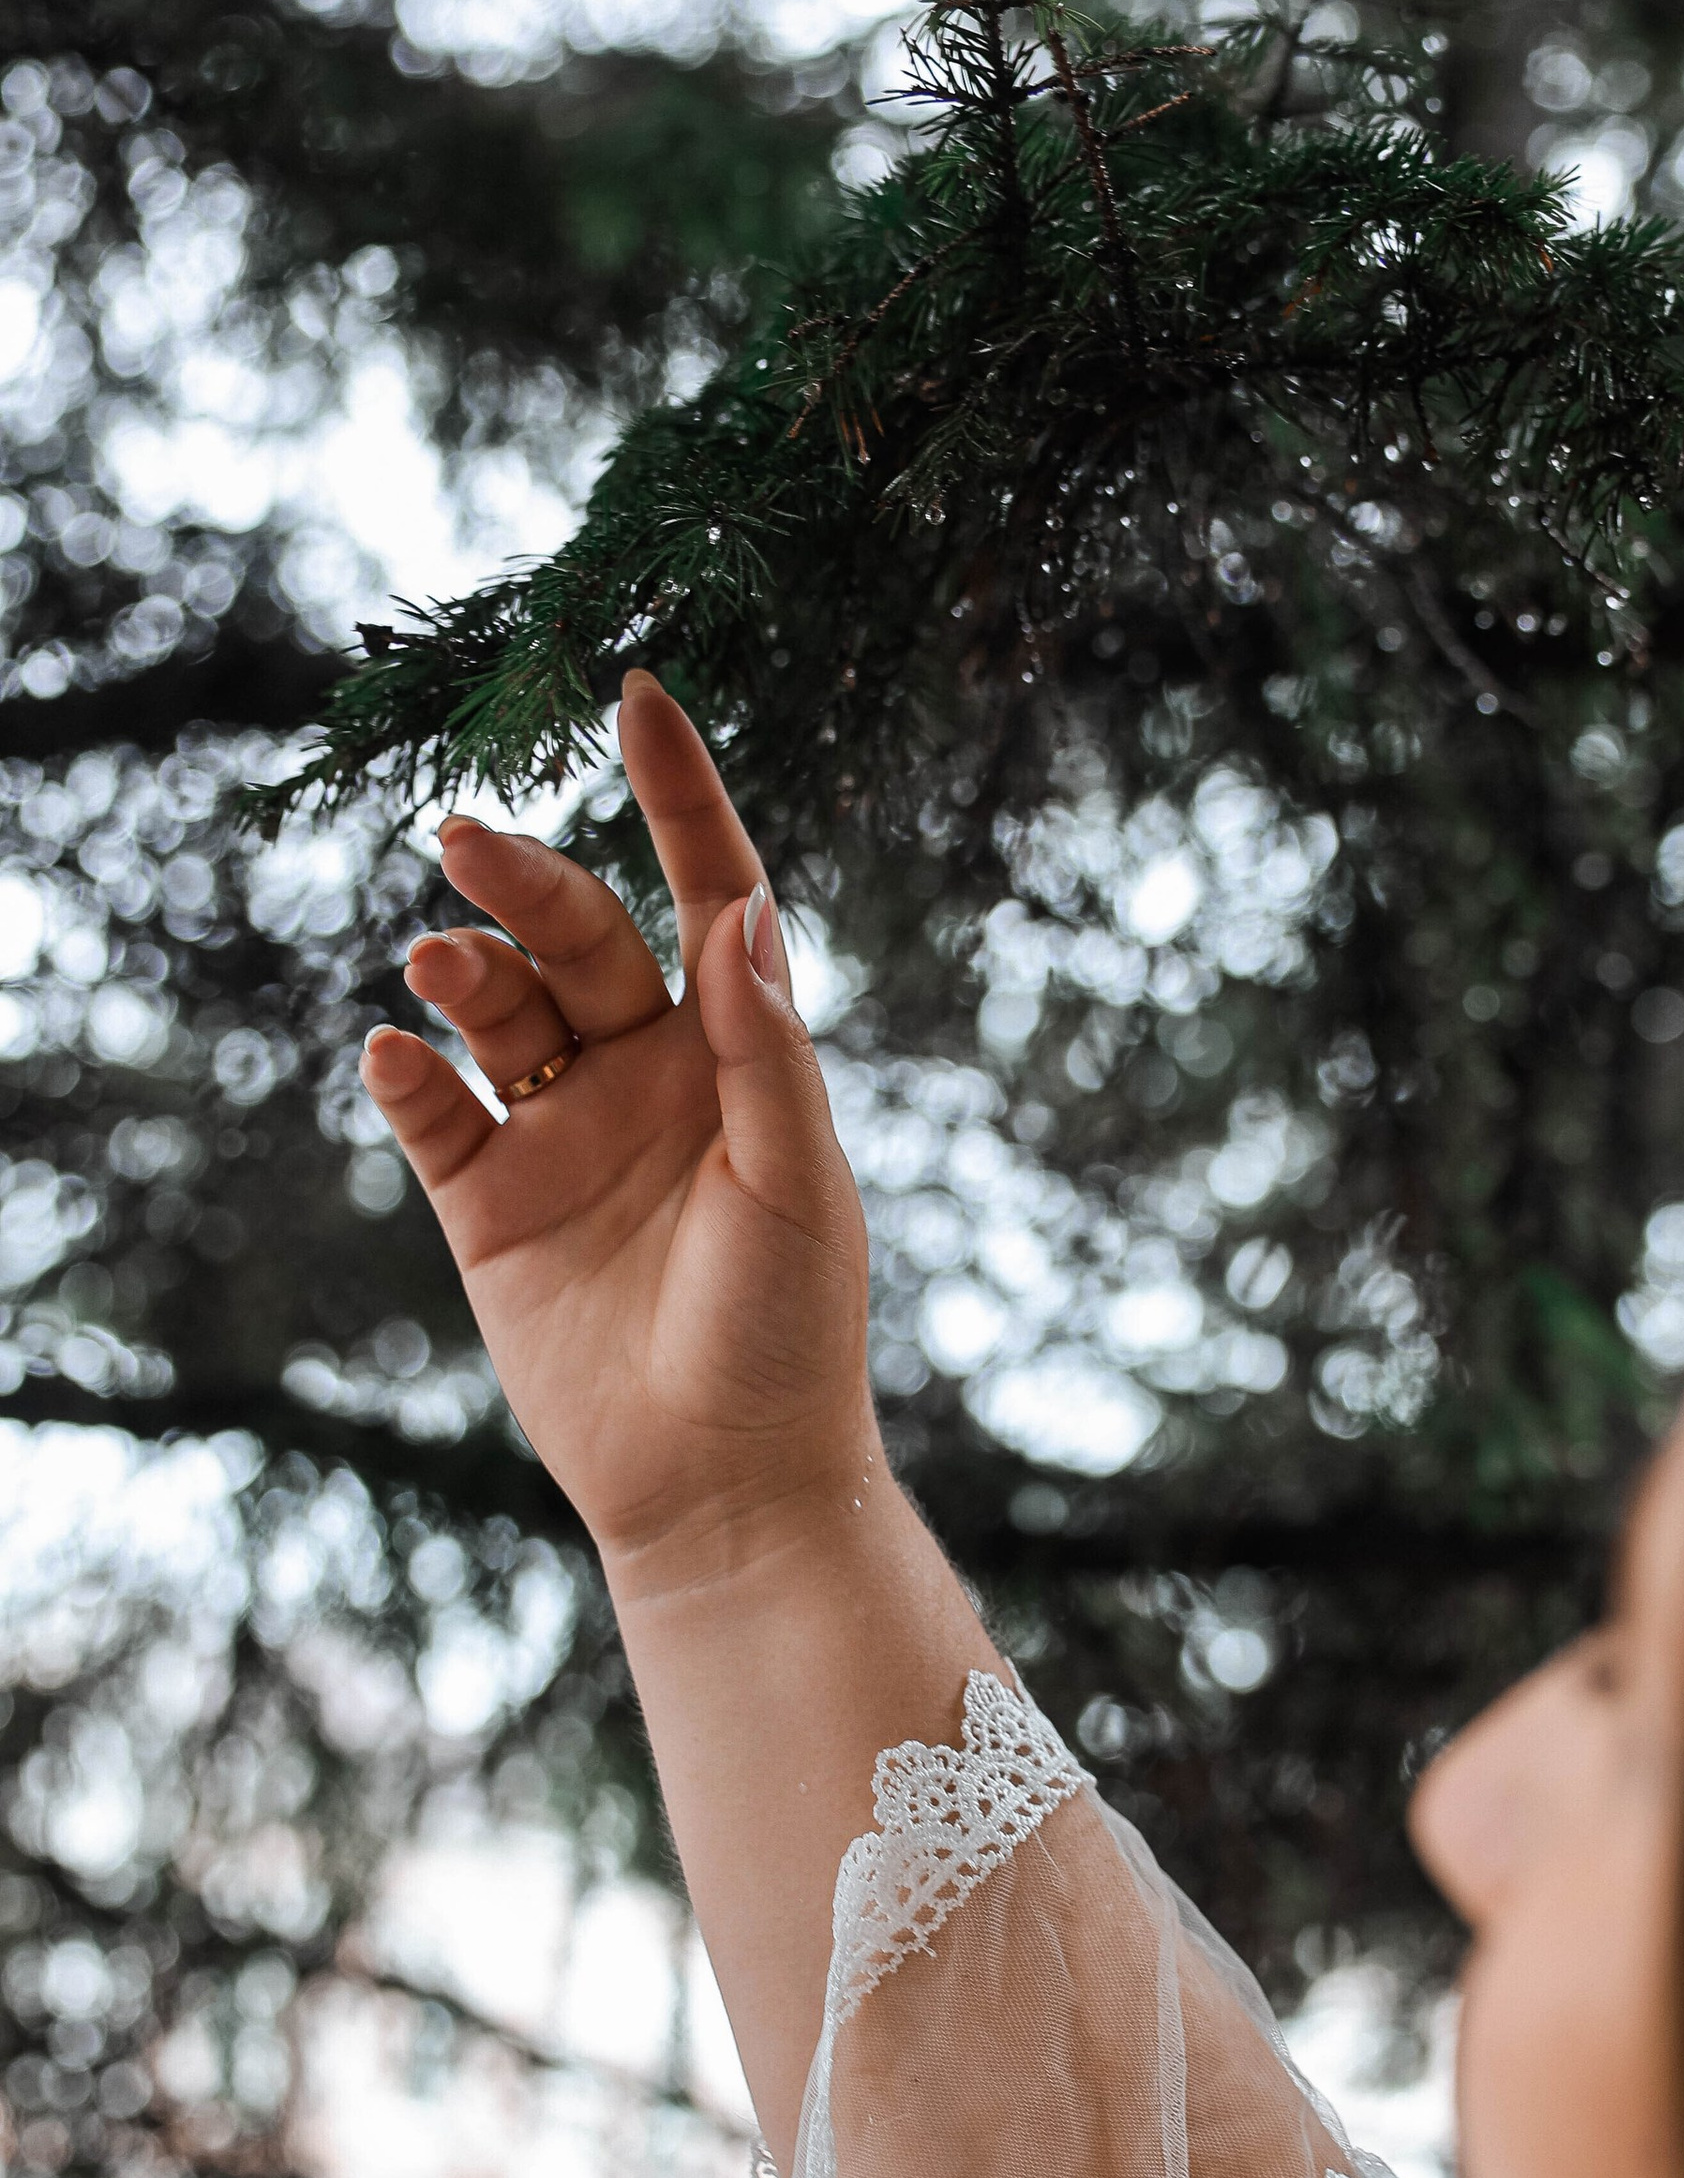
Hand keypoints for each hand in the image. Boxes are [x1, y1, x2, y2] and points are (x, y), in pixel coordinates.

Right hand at [360, 673, 872, 1588]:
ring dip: (462, 972)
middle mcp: (648, 1078)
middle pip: (579, 938)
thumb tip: (743, 912)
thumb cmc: (790, 1333)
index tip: (637, 695)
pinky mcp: (490, 1210)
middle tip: (467, 840)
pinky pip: (434, 1116)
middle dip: (525, 881)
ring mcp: (563, 1138)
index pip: (709, 893)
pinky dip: (406, 1078)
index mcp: (739, 1057)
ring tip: (436, 966)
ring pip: (497, 1013)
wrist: (724, 1482)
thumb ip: (766, 1048)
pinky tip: (394, 1053)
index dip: (679, 797)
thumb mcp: (796, 1181)